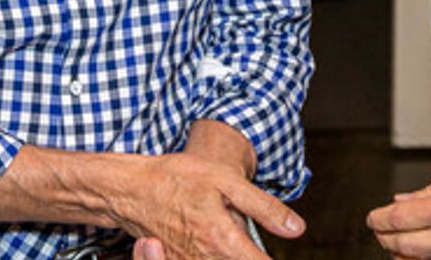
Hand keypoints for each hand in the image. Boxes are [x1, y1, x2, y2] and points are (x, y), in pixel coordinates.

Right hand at [113, 150, 302, 259]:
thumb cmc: (180, 178)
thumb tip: (296, 229)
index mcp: (222, 239)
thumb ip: (264, 207)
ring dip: (235, 259)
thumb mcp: (226, 181)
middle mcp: (204, 259)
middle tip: (256, 249)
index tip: (277, 257)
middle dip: (252, 259)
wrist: (133, 188)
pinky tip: (217, 249)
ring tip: (237, 246)